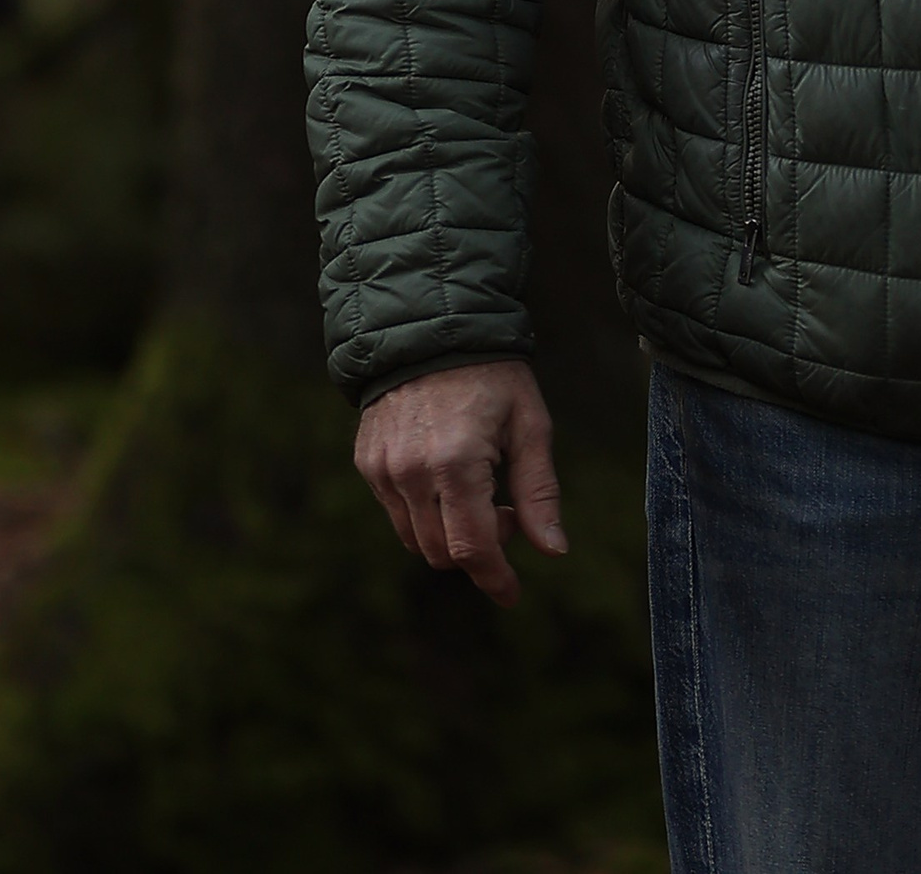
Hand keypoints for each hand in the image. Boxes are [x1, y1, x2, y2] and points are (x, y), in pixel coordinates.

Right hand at [352, 357, 564, 603]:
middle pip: (442, 552)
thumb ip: (538, 491)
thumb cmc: (493, 374)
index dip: (495, 578)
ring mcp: (382, 469)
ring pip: (415, 540)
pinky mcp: (366, 463)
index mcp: (456, 462)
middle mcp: (410, 472)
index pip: (473, 547)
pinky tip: (448, 477)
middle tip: (506, 510)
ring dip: (450, 535)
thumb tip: (554, 551)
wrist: (431, 327)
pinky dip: (424, 513)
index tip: (512, 594)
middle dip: (480, 549)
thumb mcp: (529, 424)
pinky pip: (396, 513)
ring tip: (479, 490)